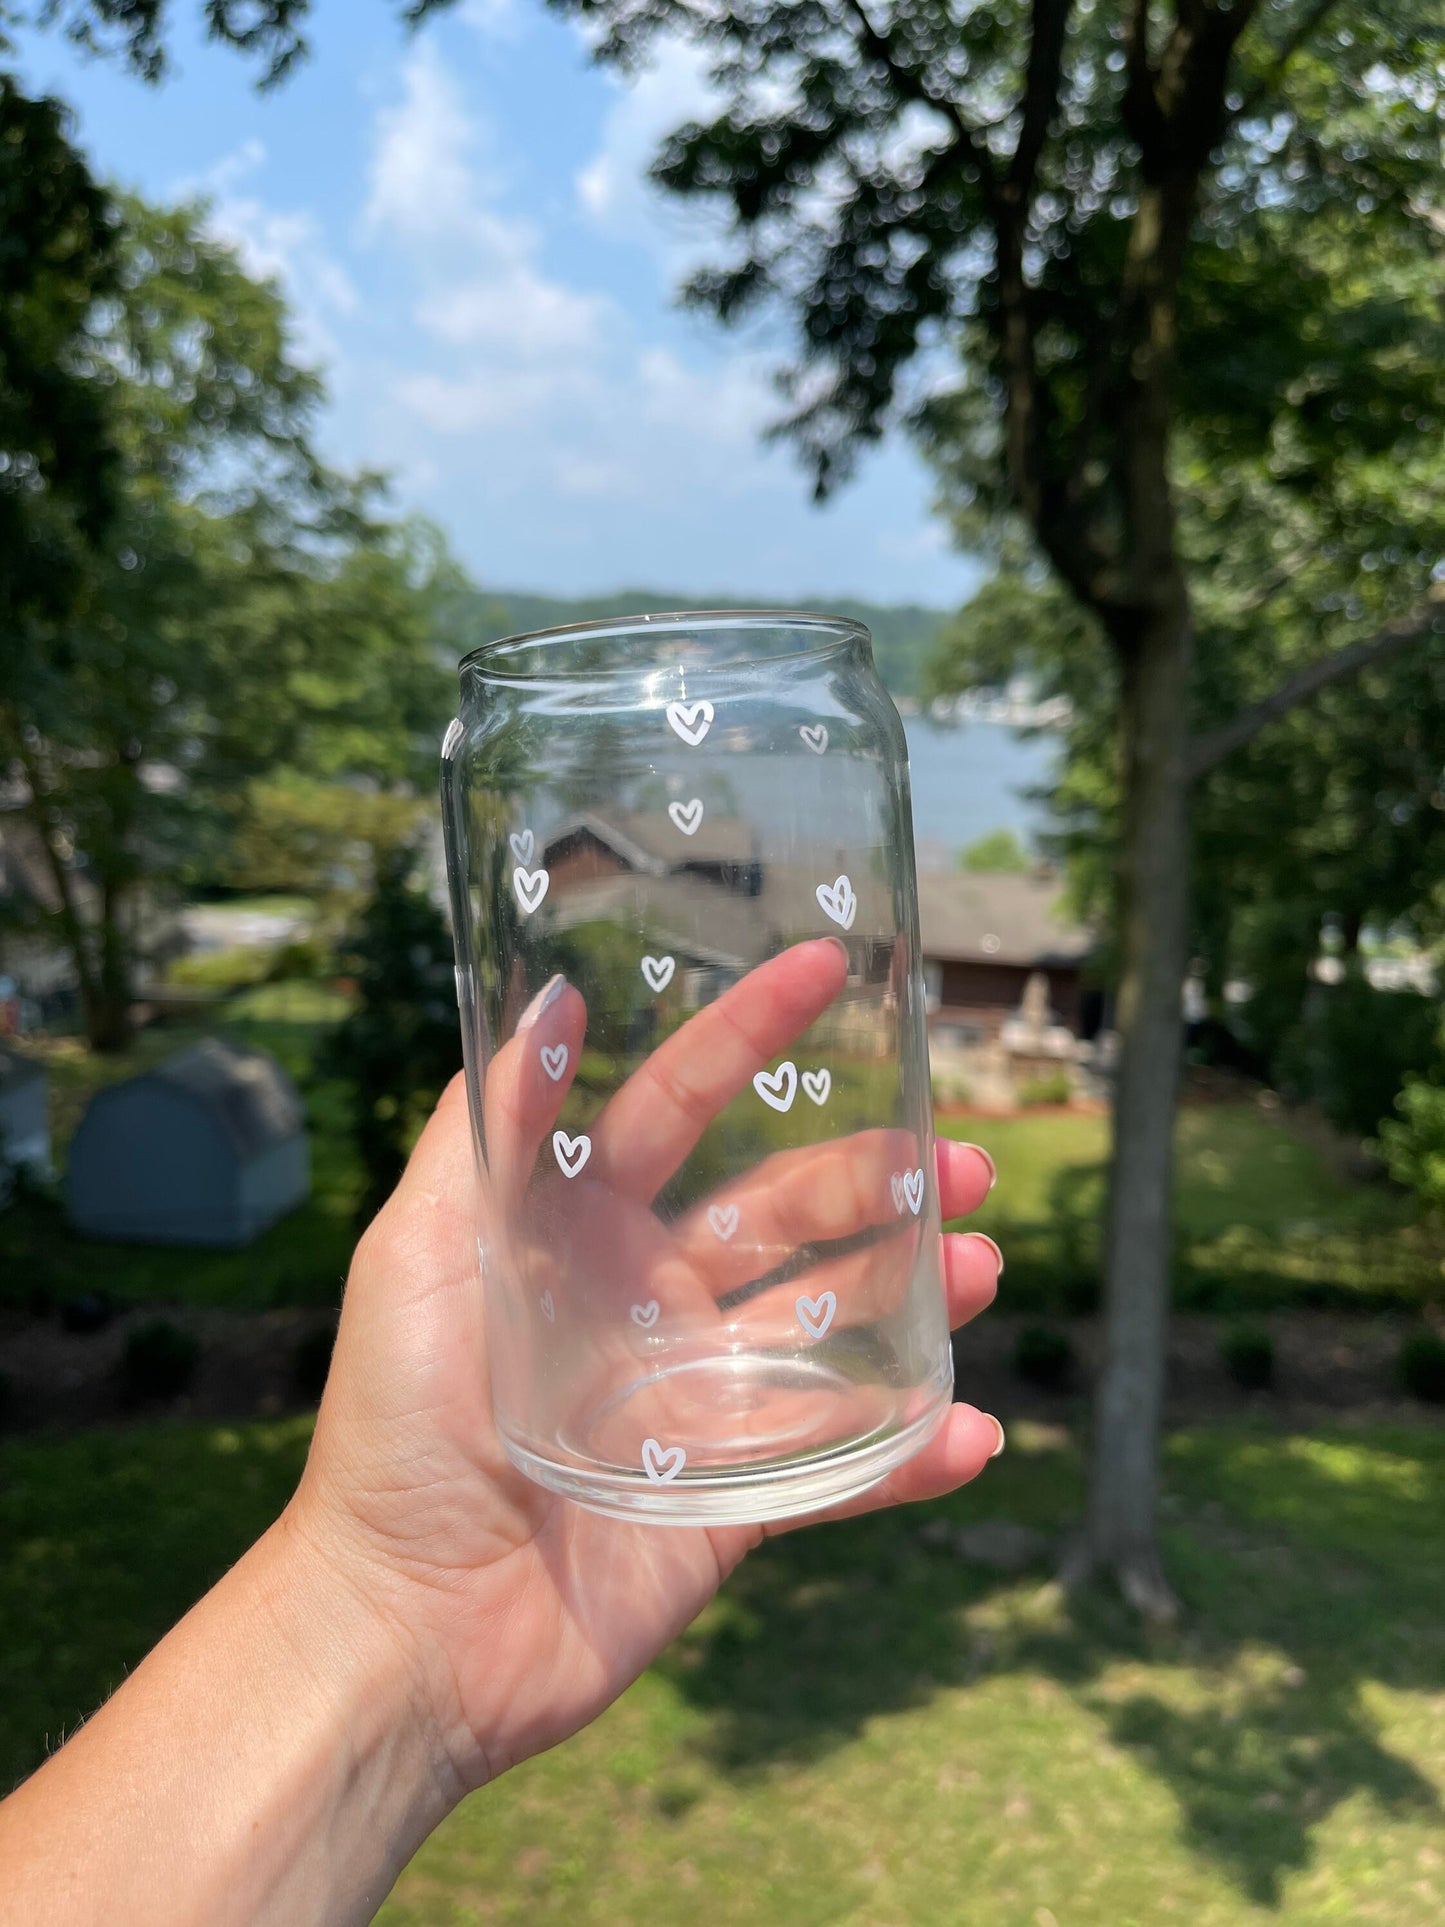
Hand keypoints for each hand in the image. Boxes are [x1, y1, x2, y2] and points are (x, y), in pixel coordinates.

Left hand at [289, 939, 1003, 1794]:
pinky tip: (970, 1428)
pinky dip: (910, 1451)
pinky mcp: (733, 1503)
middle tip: (961, 1162)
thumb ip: (489, 1129)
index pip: (683, 1105)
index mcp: (584, 1230)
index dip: (751, 1033)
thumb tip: (548, 993)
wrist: (408, 1628)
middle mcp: (653, 1299)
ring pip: (834, 1324)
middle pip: (787, 1212)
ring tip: (979, 1265)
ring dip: (916, 1289)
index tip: (830, 968)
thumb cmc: (396, 1427)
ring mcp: (701, 1401)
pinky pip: (841, 1467)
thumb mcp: (420, 1251)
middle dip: (874, 1177)